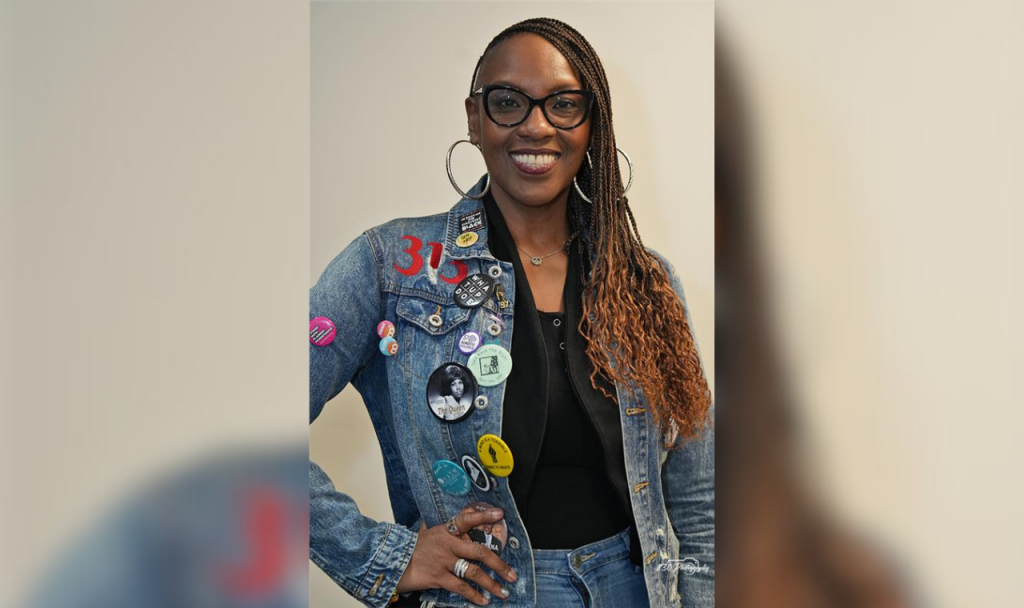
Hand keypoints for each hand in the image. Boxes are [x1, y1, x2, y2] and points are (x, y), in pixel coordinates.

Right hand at [395, 508, 518, 605]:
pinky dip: (474, 595)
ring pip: (474, 572)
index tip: (500, 514)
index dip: (484, 516)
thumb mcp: (424, 532)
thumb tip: (454, 520)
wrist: (389, 561)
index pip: (467, 519)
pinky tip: (483, 601)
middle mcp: (447, 544)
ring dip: (491, 584)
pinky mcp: (437, 577)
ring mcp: (443, 561)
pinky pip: (460, 587)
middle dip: (499, 564)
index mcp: (445, 530)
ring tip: (503, 592)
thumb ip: (440, 527)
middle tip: (513, 574)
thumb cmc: (410, 547)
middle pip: (480, 551)